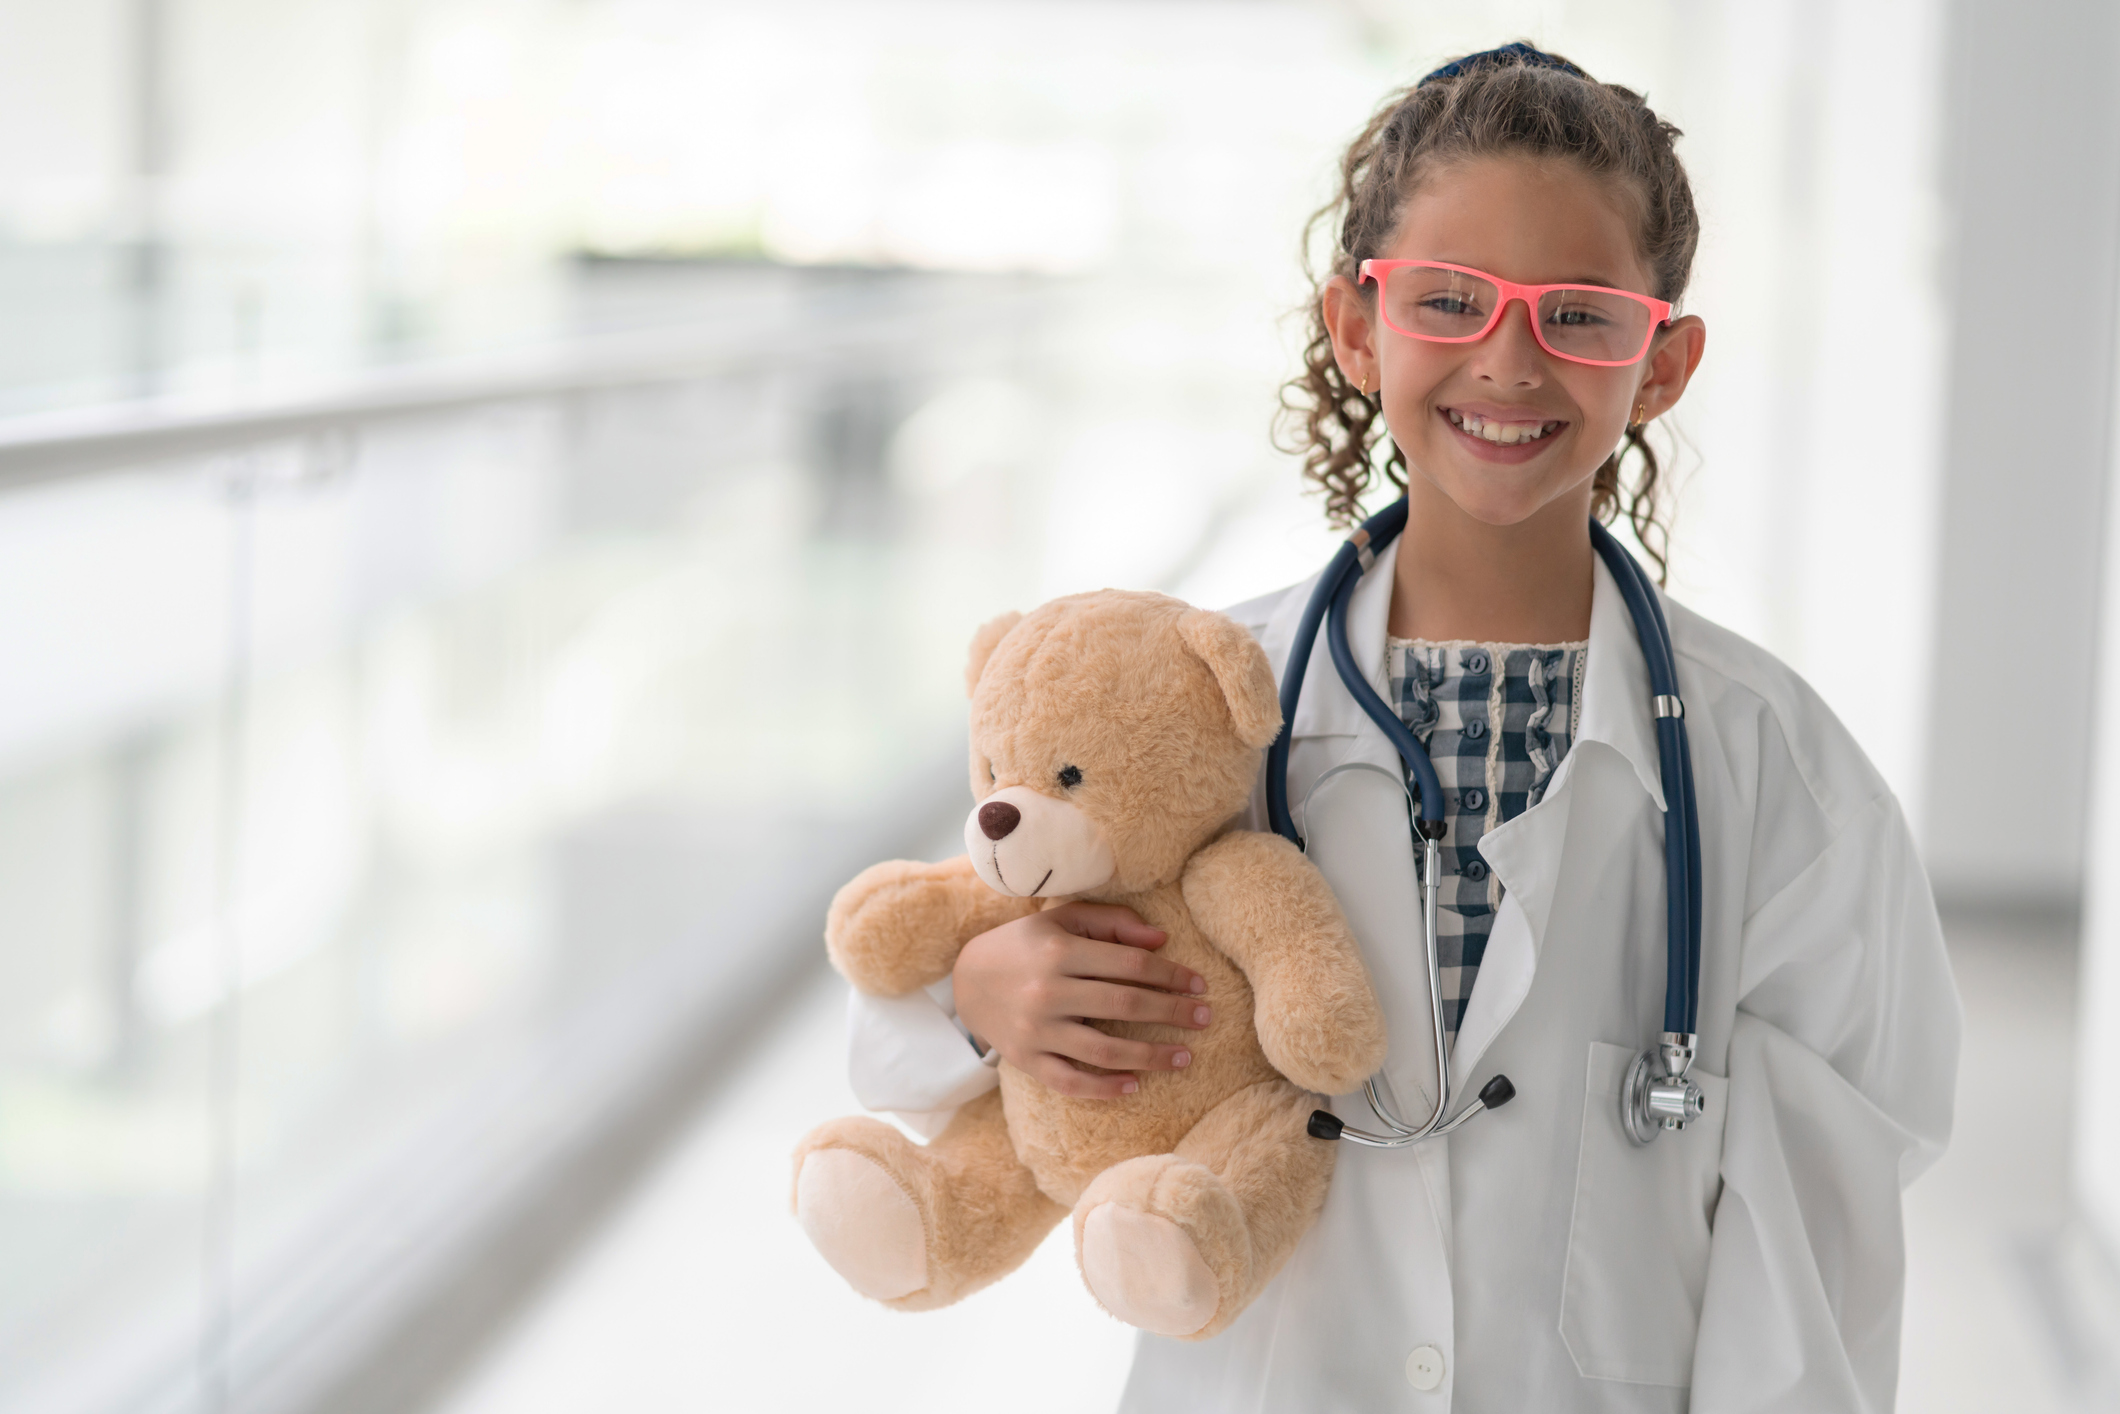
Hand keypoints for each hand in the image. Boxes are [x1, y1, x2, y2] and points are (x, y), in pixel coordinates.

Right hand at [952, 902, 1211, 1097]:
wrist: (966, 980)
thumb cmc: (1027, 945)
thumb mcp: (1062, 920)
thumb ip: (1111, 923)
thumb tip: (1161, 940)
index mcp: (1059, 952)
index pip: (1129, 964)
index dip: (1170, 974)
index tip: (1199, 984)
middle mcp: (1047, 992)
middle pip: (1124, 1004)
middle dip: (1172, 1012)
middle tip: (1205, 1017)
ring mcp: (1036, 1030)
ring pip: (1104, 1050)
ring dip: (1151, 1055)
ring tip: (1185, 1058)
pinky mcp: (1026, 1060)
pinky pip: (1070, 1081)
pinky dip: (1104, 1088)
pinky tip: (1135, 1085)